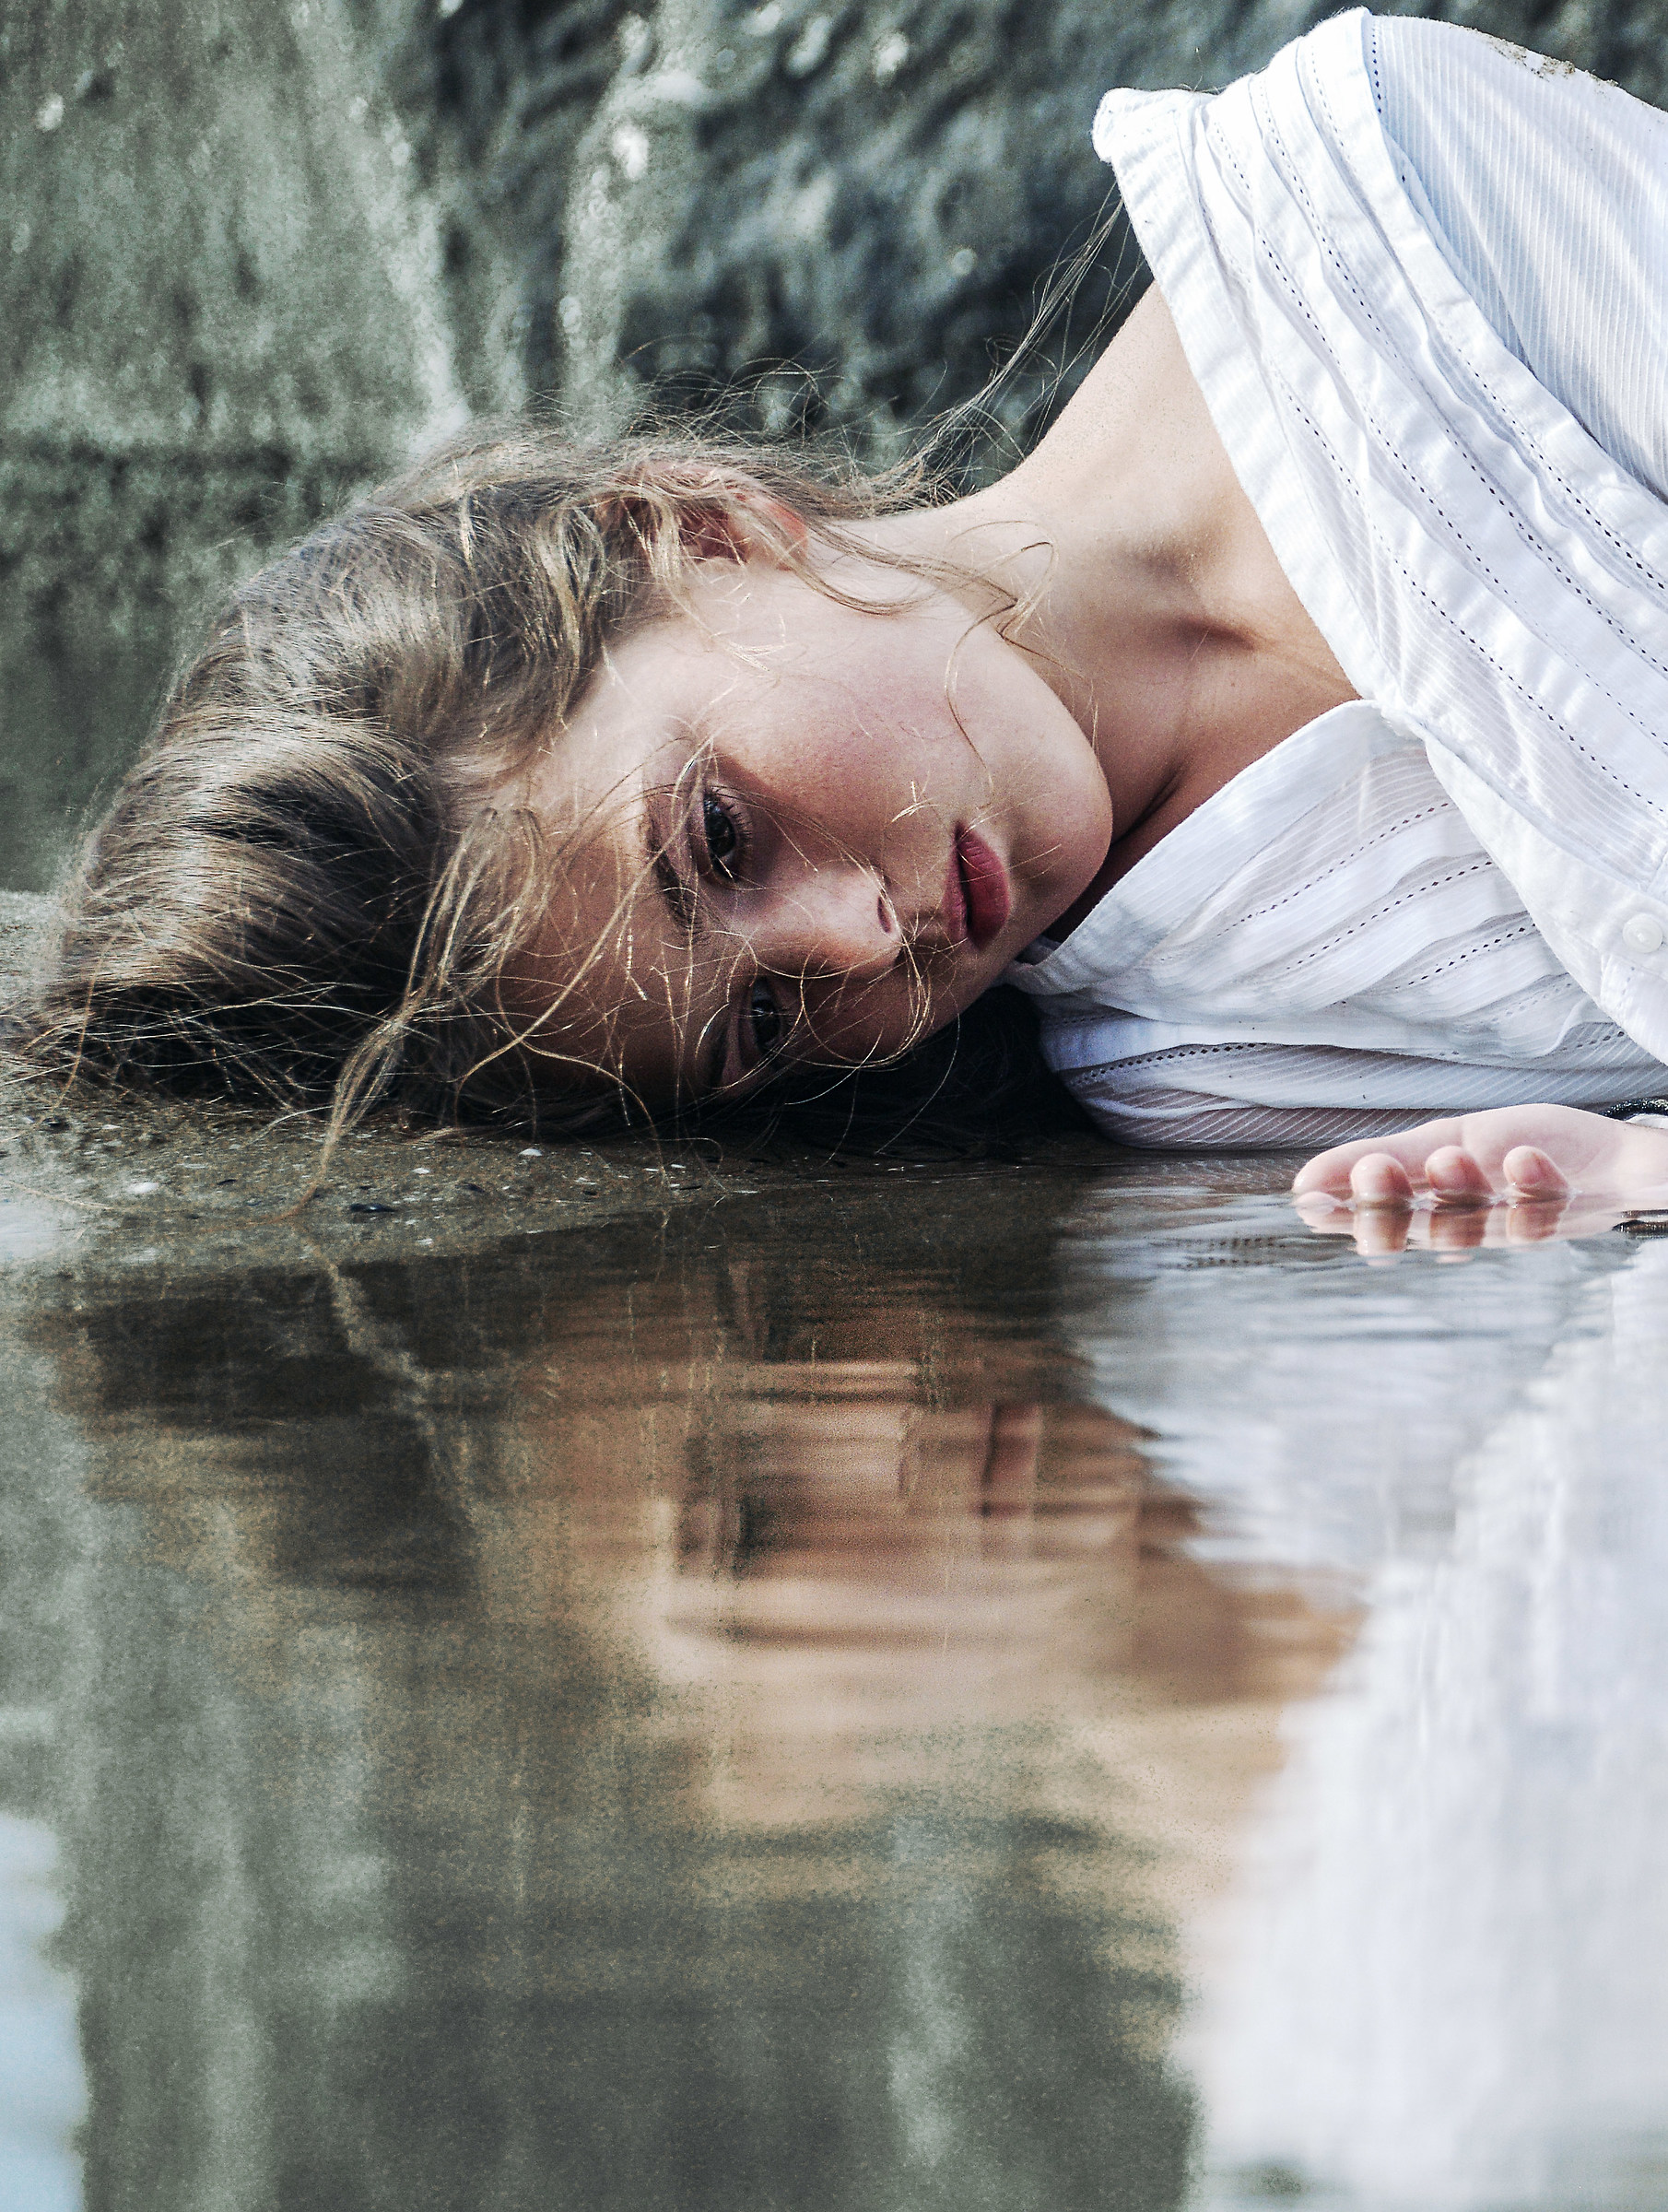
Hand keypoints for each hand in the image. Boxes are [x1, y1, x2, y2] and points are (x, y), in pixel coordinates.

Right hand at [1290, 1104, 1667, 1257]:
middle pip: (1413, 1230)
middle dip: (1390, 1206)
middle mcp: (1465, 1224)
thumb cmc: (1533, 1150)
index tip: (1310, 1195)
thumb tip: (1304, 1184)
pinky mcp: (1560, 1226)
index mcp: (1430, 1203)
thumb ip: (1387, 1157)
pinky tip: (1520, 1159)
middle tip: (1375, 1177)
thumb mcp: (1452, 1139)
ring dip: (1456, 1191)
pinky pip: (1538, 1213)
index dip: (1347, 1207)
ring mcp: (1511, 1228)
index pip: (1376, 1213)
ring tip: (1451, 1160)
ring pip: (1471, 1226)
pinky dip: (1527, 1182)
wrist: (1622, 1164)